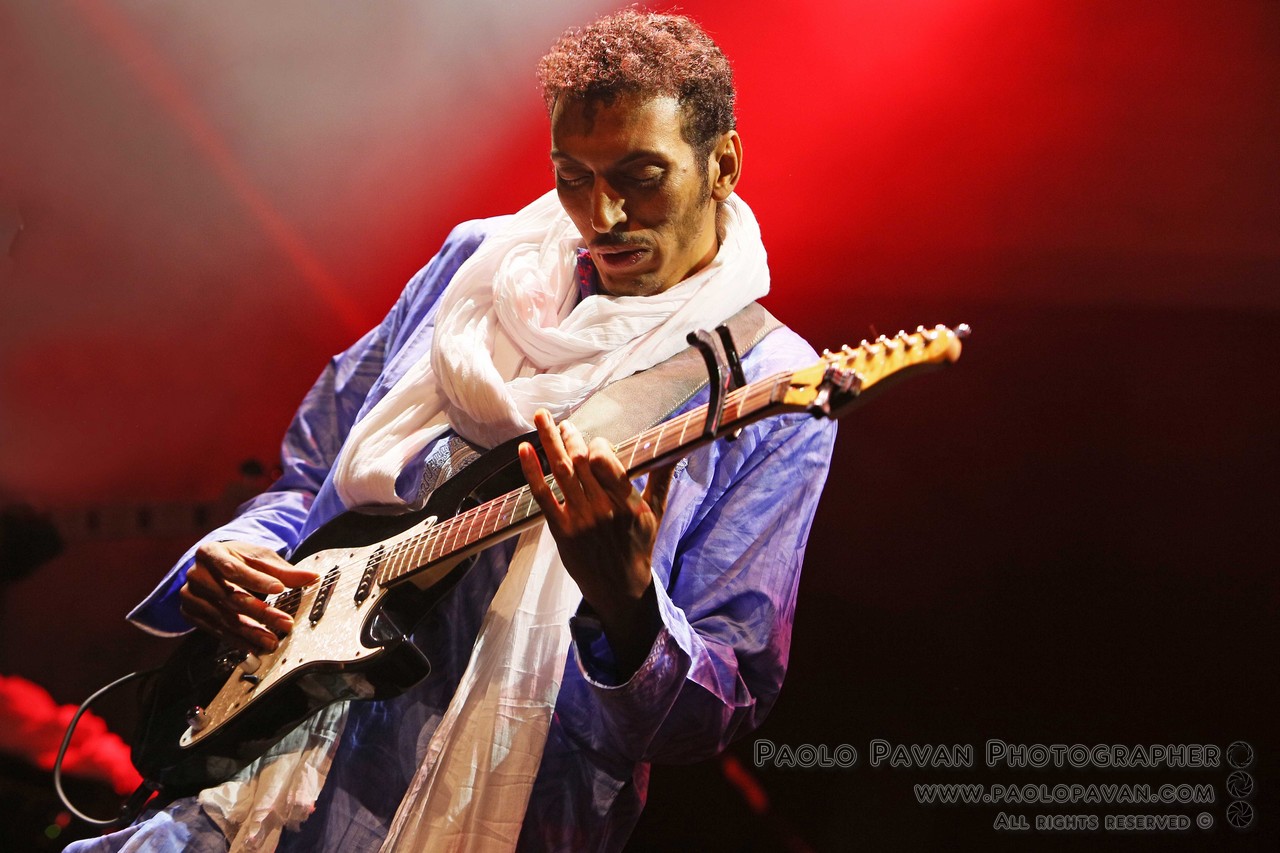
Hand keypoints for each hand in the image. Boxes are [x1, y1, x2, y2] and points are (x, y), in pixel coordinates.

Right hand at [179, 540, 318, 651]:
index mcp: (210, 552)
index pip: (233, 568)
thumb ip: (283, 570)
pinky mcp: (191, 614)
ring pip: (224, 618)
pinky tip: (255, 646)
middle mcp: (195, 574)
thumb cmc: (237, 558)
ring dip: (251, 632)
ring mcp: (191, 596)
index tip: (279, 589)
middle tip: (285, 623)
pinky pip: (217, 630)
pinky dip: (238, 639)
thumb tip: (312, 578)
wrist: (211, 565)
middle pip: (230, 597)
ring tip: (272, 640)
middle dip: (261, 612)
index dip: (256, 580)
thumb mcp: (259, 557)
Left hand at [518, 409, 674, 672]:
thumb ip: (661, 478)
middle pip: (580, 461)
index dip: (598, 446)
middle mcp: (603, 509)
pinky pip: (543, 495)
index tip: (596, 444)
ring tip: (542, 418)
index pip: (607, 463)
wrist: (619, 587)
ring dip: (550, 441)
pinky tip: (524, 449)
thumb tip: (674, 449)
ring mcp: (580, 519)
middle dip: (570, 436)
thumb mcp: (656, 513)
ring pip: (561, 471)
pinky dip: (532, 470)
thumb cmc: (638, 547)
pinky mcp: (561, 530)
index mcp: (628, 503)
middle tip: (564, 424)